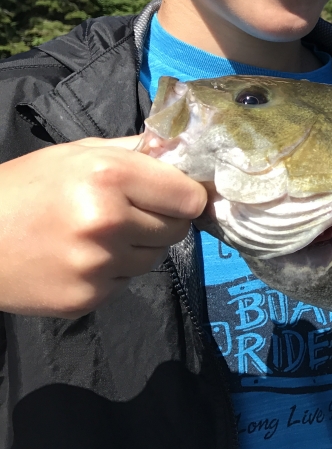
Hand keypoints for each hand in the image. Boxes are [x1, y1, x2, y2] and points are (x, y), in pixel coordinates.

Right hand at [0, 136, 206, 317]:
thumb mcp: (78, 153)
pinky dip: (112, 272)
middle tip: (129, 213)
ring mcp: (98, 264)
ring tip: (98, 235)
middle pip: (177, 229)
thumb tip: (183, 151)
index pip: (189, 196)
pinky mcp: (87, 297)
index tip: (173, 195)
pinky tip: (79, 258)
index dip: (184, 195)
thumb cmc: (26, 187)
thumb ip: (135, 151)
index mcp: (110, 176)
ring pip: (154, 258)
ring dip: (137, 247)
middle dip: (162, 220)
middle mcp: (109, 221)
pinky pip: (125, 282)